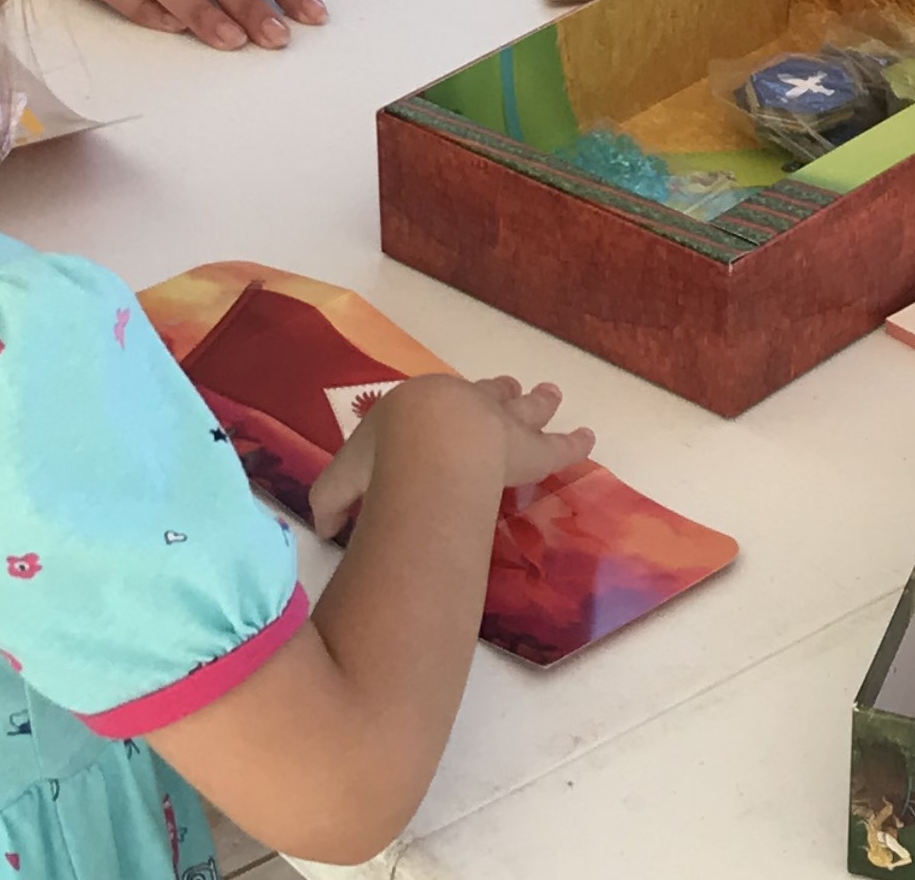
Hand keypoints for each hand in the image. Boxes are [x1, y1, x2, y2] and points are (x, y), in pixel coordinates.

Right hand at [306, 374, 592, 541]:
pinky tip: (589, 437)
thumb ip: (332, 503)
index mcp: (422, 407)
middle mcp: (467, 405)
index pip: (439, 403)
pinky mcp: (532, 451)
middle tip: (513, 385)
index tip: (453, 406)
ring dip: (539, 401)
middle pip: (490, 393)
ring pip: (527, 409)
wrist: (429, 444)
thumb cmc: (385, 455)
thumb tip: (325, 528)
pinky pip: (559, 446)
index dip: (448, 405)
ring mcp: (504, 425)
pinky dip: (575, 443)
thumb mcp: (342, 479)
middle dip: (501, 390)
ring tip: (551, 393)